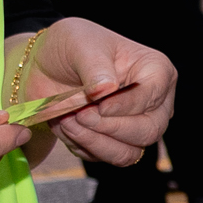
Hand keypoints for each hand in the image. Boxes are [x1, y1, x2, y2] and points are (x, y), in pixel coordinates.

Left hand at [18, 17, 173, 169]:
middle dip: (109, 127)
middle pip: (148, 131)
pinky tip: (66, 124)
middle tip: (79, 114)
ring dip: (94, 142)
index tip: (97, 105)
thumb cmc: (70, 45)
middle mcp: (154, 102)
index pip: (152, 96)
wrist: (46, 65)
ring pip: (129, 153)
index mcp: (156, 71)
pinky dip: (82, 146)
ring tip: (67, 121)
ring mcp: (137, 125)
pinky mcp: (116, 143)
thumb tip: (108, 90)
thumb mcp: (80, 44)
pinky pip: (105, 157)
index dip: (125, 105)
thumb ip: (95, 67)